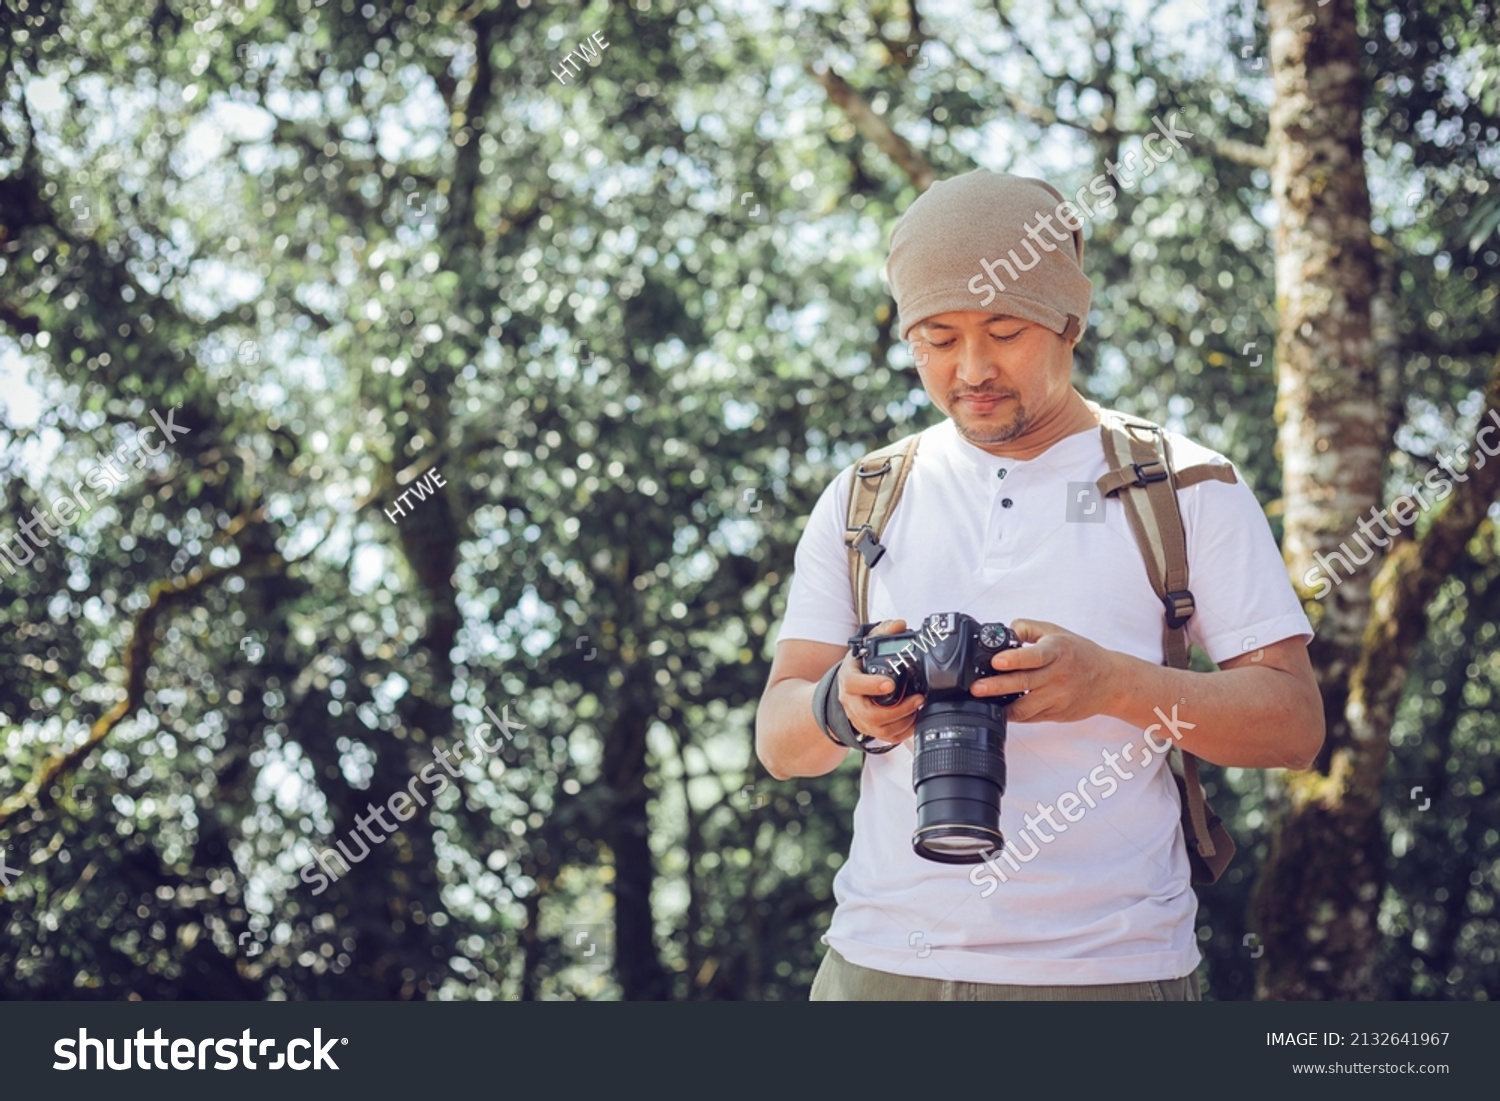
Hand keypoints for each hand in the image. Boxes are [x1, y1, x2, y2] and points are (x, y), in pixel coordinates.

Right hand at [837, 619, 925, 746]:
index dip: (872, 685)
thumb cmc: (859, 668)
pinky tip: (915, 720)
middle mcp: (851, 702)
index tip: (890, 684)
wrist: (847, 689)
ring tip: (919, 707)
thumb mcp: (866, 647)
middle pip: (870, 714)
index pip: (854, 684)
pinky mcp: (870, 730)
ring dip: (904, 720)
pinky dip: (904, 732)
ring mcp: (859, 719)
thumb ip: (883, 633)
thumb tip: (899, 624)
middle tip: (918, 699)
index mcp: (848, 680)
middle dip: (898, 709)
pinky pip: (887, 738)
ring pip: (880, 729)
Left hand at [968, 618, 1121, 723]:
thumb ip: (1028, 628)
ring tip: (983, 703)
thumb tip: (1004, 631)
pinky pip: (1030, 717)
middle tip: (976, 689)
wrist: (1111, 681)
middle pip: (1023, 683)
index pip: (1034, 656)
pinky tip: (1001, 709)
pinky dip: (1014, 714)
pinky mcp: (1056, 714)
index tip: (996, 661)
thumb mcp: (1056, 632)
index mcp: (1057, 652)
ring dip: (1002, 706)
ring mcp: (1058, 697)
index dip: (1014, 659)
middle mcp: (1058, 676)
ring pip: (1025, 707)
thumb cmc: (1081, 654)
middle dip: (996, 687)